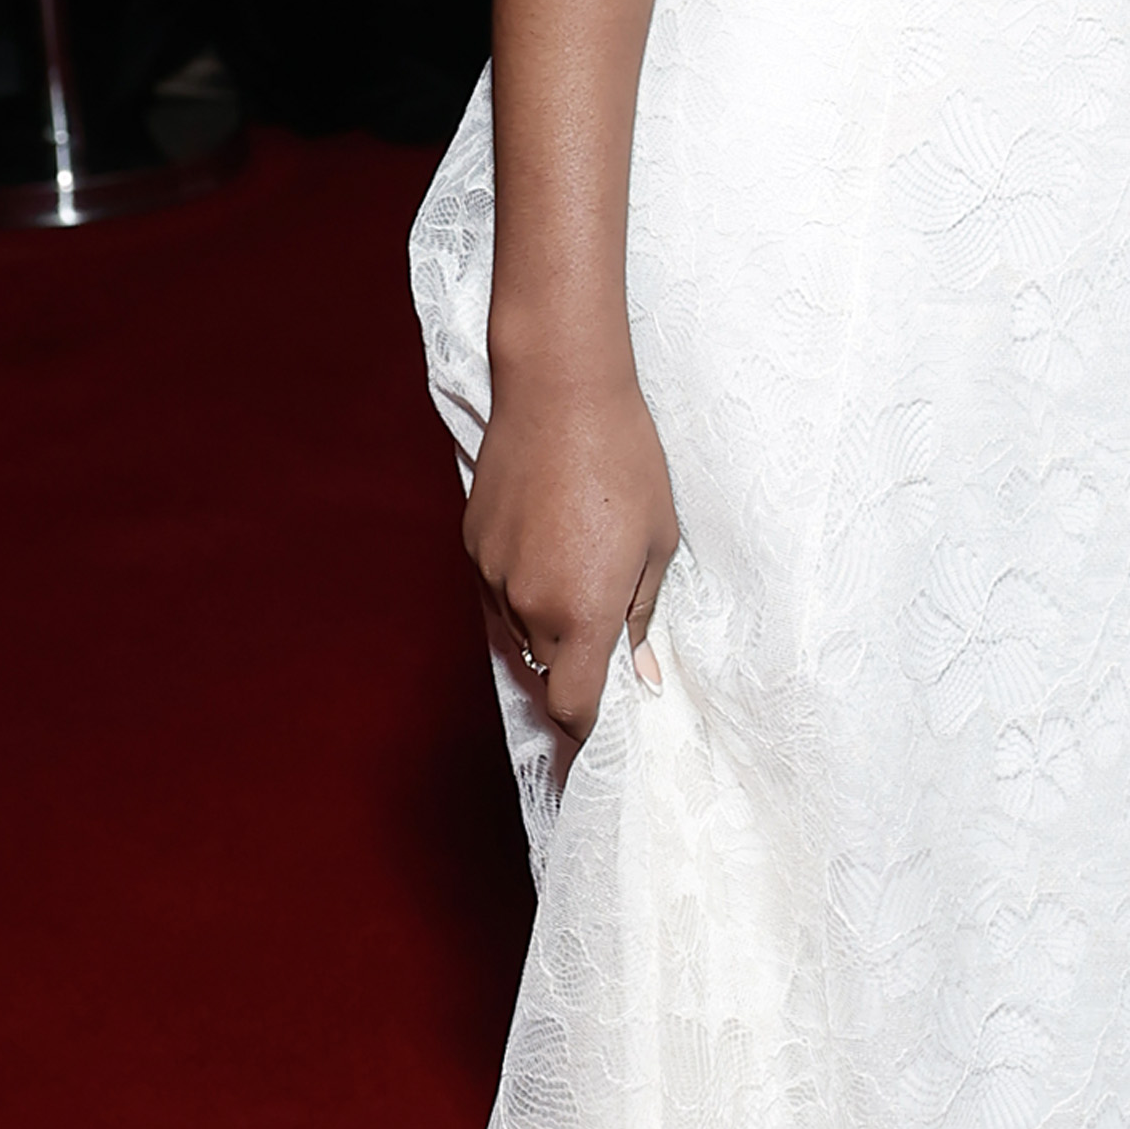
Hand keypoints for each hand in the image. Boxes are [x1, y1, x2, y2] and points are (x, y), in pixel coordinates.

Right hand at [465, 362, 677, 752]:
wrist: (561, 391)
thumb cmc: (626, 460)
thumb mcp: (657, 543)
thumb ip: (641, 615)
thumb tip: (640, 671)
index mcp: (582, 613)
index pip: (574, 705)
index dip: (586, 729)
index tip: (599, 737)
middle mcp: (529, 606)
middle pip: (547, 671)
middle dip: (575, 667)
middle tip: (605, 636)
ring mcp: (492, 576)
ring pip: (519, 633)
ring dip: (547, 626)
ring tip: (579, 570)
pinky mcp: (472, 546)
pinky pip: (498, 593)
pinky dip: (522, 589)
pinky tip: (548, 546)